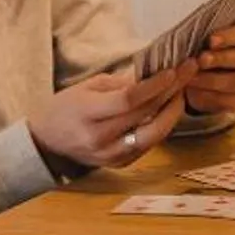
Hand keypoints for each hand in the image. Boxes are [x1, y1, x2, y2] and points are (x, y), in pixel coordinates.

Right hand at [30, 66, 190, 171]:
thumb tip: (154, 74)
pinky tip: (169, 109)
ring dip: (173, 111)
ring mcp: (111, 155)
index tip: (173, 70)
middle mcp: (100, 138)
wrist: (46, 143)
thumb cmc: (65, 108)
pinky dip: (162, 126)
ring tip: (182, 91)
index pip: (128, 100)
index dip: (154, 85)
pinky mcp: (119, 164)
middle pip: (145, 116)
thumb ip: (120, 83)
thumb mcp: (86, 87)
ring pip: (154, 135)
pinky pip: (149, 145)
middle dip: (171, 92)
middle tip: (188, 72)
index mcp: (87, 114)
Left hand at [180, 25, 234, 118]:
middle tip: (201, 59)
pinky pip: (227, 100)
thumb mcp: (210, 41)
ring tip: (192, 77)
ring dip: (212, 80)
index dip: (230, 37)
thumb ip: (208, 41)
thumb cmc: (211, 50)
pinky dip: (208, 95)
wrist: (209, 74)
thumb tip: (196, 50)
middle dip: (223, 59)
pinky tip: (193, 91)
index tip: (211, 40)